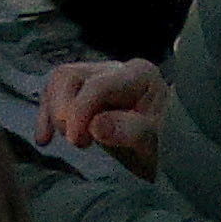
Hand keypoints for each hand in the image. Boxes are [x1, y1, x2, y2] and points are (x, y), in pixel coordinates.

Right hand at [38, 57, 166, 174]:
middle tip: (75, 141)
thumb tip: (95, 127)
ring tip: (63, 139)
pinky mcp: (85, 95)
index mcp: (139, 75)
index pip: (98, 85)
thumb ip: (130, 131)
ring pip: (59, 83)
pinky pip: (55, 96)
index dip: (81, 111)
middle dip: (64, 109)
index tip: (76, 142)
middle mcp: (115, 70)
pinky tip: (44, 139)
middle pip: (71, 76)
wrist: (176, 151)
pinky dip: (47, 117)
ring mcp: (98, 80)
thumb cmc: (171, 144)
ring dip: (52, 112)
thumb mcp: (157, 140)